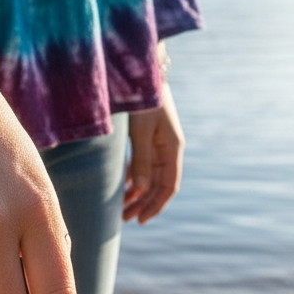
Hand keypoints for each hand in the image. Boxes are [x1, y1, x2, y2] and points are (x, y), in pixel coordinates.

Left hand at [123, 82, 184, 223]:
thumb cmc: (143, 101)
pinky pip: (142, 162)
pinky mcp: (147, 135)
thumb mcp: (141, 132)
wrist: (142, 73)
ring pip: (149, 174)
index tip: (141, 220)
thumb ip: (140, 160)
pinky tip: (122, 184)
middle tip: (124, 219)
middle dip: (143, 203)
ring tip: (121, 207)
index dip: (156, 205)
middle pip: (158, 184)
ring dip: (137, 191)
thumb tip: (139, 191)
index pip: (168, 186)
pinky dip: (133, 175)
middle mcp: (167, 148)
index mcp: (172, 149)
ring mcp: (158, 142)